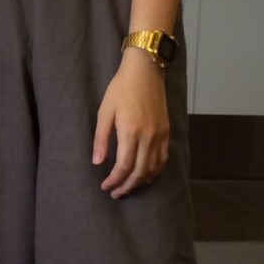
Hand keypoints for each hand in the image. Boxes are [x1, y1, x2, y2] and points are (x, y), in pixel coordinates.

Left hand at [92, 50, 169, 197]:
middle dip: (126, 186)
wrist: (145, 71)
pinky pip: (163, 159)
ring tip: (128, 186)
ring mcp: (159, 135)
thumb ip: (101, 139)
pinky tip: (145, 175)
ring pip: (153, 169)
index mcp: (130, 132)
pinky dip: (154, 171)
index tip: (105, 186)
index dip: (114, 180)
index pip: (124, 167)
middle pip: (139, 173)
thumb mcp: (105, 112)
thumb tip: (97, 162)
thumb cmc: (121, 89)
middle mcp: (148, 137)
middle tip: (115, 193)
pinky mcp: (166, 132)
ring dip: (140, 182)